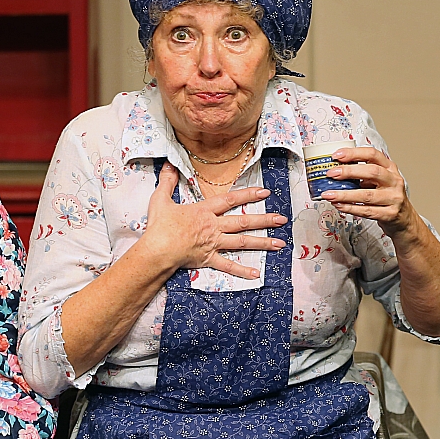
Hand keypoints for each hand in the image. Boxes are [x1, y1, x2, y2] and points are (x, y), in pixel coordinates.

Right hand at [142, 163, 286, 278]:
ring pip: (242, 242)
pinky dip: (241, 270)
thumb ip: (167, 182)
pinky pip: (227, 265)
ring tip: (279, 244)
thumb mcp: (160, 200)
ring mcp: (213, 244)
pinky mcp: (208, 259)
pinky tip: (255, 274)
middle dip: (264, 220)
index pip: (230, 200)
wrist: (157, 250)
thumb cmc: (159, 226)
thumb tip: (168, 164)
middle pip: (243, 222)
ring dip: (262, 243)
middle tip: (282, 219)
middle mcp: (213, 226)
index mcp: (204, 211)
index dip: (248, 195)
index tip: (264, 192)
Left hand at [321, 146, 417, 239]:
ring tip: (329, 195)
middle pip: (372, 172)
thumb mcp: (379, 180)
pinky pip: (367, 211)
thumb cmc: (386, 196)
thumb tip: (335, 170)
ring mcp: (394, 198)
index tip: (337, 155)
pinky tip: (339, 205)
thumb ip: (362, 174)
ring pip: (367, 195)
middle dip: (349, 172)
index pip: (373, 155)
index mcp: (390, 168)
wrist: (403, 219)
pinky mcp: (390, 214)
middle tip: (331, 174)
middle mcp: (394, 181)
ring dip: (344, 195)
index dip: (354, 153)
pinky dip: (350, 208)